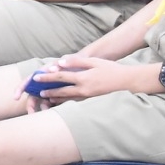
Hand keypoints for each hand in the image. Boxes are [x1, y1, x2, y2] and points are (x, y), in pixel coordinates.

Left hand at [28, 53, 152, 101]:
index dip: (47, 77)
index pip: (60, 77)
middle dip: (48, 91)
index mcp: (83, 78)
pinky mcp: (92, 101)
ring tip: (46, 99)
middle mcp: (84, 90)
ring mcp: (88, 97)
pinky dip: (67, 102)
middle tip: (37, 92)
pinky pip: (76, 102)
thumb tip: (60, 62)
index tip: (36, 78)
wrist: (128, 82)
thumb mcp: (94, 61)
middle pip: (61, 91)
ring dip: (56, 99)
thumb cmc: (111, 69)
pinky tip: (61, 102)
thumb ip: (76, 61)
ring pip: (68, 99)